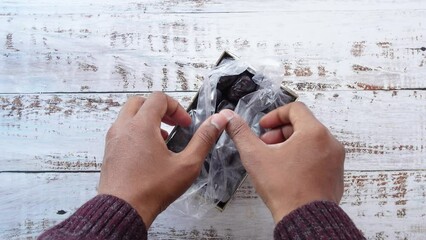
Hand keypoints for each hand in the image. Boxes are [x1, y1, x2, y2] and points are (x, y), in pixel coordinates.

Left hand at [98, 92, 232, 227]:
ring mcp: (113, 139)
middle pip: (140, 102)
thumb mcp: (186, 164)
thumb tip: (218, 121)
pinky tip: (149, 151)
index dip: (176, 108)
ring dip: (147, 119)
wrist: (123, 211)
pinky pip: (122, 130)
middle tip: (173, 123)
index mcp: (141, 125)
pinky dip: (136, 131)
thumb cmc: (153, 189)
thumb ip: (204, 139)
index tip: (185, 124)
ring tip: (163, 137)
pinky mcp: (109, 151)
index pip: (158, 98)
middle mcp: (123, 127)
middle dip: (160, 109)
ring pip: (128, 115)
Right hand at [225, 102, 344, 222]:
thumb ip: (241, 133)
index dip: (275, 115)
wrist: (304, 218)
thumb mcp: (255, 156)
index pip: (295, 109)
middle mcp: (330, 143)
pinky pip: (318, 157)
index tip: (264, 126)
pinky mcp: (335, 175)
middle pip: (303, 125)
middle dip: (280, 132)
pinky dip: (303, 158)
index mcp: (314, 132)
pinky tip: (288, 172)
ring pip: (311, 142)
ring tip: (275, 160)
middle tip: (266, 145)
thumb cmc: (285, 189)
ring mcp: (335, 160)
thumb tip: (231, 119)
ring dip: (291, 145)